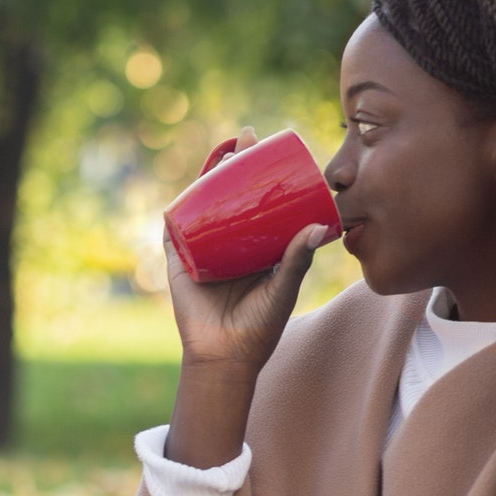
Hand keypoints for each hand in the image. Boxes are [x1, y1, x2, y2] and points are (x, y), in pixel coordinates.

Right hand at [166, 128, 327, 377]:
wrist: (225, 356)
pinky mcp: (180, 260)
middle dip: (236, 164)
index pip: (260, 202)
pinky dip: (178, 208)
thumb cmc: (261, 325)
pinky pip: (176, 229)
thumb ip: (299, 259)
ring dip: (209, 175)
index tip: (273, 149)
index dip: (264, 175)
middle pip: (230, 194)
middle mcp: (229, 243)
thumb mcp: (285, 288)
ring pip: (204, 205)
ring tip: (223, 153)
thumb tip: (320, 225)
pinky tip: (185, 187)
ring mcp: (203, 249)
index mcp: (256, 247)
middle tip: (247, 138)